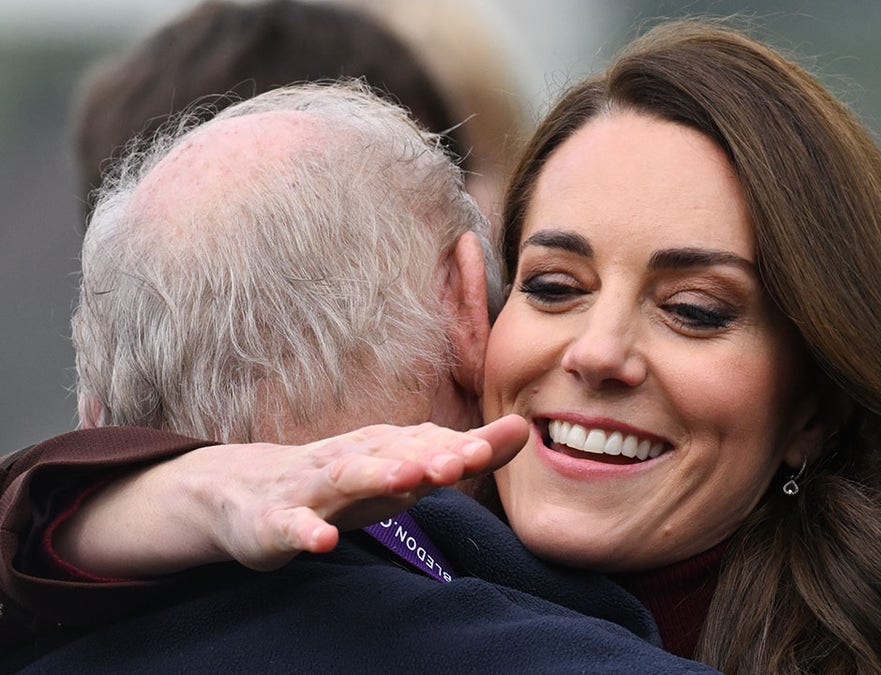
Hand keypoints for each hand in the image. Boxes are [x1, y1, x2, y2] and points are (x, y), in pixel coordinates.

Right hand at [54, 415, 528, 575]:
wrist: (239, 492)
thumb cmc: (338, 485)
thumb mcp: (399, 470)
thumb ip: (458, 454)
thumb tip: (523, 431)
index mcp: (381, 448)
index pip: (428, 442)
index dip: (463, 444)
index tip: (504, 441)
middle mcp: (349, 460)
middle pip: (393, 452)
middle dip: (431, 454)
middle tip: (469, 458)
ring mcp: (308, 489)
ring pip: (344, 478)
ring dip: (376, 475)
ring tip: (408, 479)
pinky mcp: (271, 520)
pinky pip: (287, 526)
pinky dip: (302, 532)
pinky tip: (321, 543)